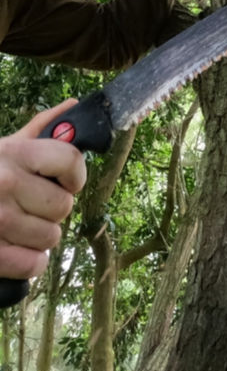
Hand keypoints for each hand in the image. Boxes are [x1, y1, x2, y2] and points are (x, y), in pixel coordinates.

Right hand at [0, 100, 85, 279]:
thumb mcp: (4, 147)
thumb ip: (41, 130)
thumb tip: (73, 106)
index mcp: (14, 153)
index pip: (70, 160)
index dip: (75, 175)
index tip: (67, 182)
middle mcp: (5, 183)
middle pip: (63, 206)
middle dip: (51, 210)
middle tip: (29, 206)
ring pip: (51, 237)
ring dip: (38, 236)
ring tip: (17, 226)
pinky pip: (33, 264)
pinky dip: (28, 262)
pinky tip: (13, 249)